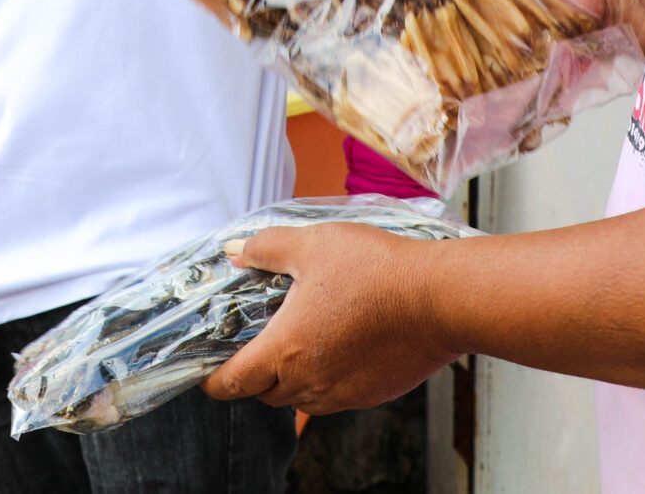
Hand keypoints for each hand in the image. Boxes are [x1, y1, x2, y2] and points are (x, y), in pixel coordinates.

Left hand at [202, 224, 455, 414]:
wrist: (438, 300)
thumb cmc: (374, 271)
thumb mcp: (310, 244)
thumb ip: (265, 248)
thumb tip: (234, 251)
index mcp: (285, 350)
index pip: (233, 383)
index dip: (213, 380)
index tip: (206, 371)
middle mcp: (309, 382)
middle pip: (263, 393)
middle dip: (253, 374)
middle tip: (257, 341)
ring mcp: (341, 393)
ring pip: (299, 399)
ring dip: (289, 379)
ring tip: (298, 340)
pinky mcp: (370, 395)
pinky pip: (332, 396)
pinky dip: (324, 379)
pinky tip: (336, 344)